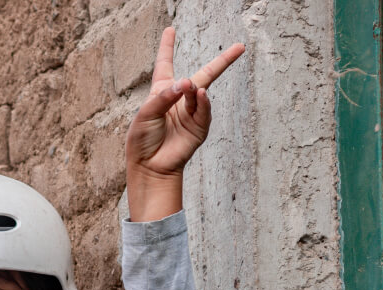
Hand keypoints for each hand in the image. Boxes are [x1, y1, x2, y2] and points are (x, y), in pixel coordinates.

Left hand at [125, 27, 244, 220]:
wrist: (150, 166)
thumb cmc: (142, 140)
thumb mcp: (145, 114)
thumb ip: (163, 97)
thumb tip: (186, 83)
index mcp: (161, 92)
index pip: (165, 64)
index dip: (167, 47)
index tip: (170, 30)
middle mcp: (178, 100)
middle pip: (203, 75)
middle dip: (222, 61)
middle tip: (240, 47)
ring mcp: (191, 113)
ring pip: (200, 92)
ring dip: (194, 88)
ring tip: (188, 87)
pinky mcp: (199, 127)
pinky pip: (204, 111)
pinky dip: (203, 101)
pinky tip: (200, 93)